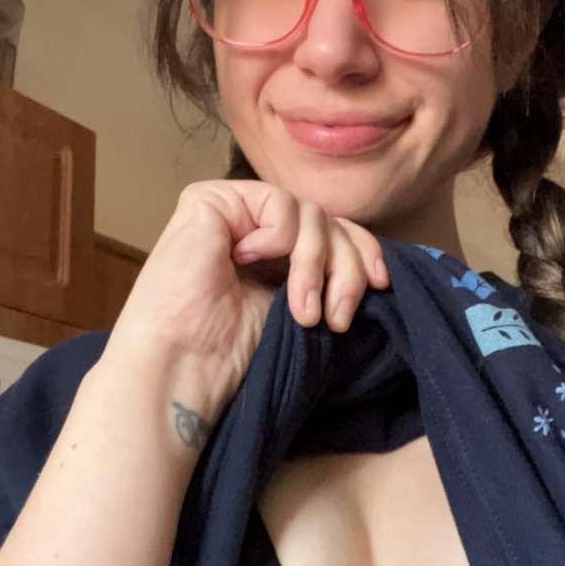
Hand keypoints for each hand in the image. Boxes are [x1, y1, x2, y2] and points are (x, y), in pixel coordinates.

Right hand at [102, 180, 388, 415]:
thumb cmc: (232, 354)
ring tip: (303, 311)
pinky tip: (246, 263)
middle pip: (329, 222)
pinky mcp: (210, 200)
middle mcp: (252, 228)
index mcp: (272, 255)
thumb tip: (375, 268)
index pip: (335, 232)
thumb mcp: (299, 309)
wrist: (184, 365)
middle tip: (338, 317)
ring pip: (311, 214)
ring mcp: (231, 211)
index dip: (363, 252)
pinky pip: (278, 203)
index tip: (380, 285)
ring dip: (315, 265)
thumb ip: (326, 277)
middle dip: (346, 267)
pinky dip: (278, 238)